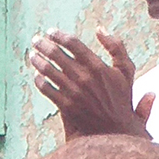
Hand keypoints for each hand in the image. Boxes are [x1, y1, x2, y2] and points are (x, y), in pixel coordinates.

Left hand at [30, 29, 153, 138]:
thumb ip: (116, 47)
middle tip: (36, 40)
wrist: (116, 129)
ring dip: (38, 61)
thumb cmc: (121, 97)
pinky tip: (37, 76)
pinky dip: (39, 81)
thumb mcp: (127, 70)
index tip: (50, 32)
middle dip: (44, 45)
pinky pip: (47, 90)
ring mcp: (73, 93)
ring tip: (32, 55)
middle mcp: (84, 78)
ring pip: (49, 72)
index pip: (73, 45)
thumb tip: (100, 29)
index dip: (59, 36)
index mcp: (98, 66)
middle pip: (57, 55)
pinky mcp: (66, 106)